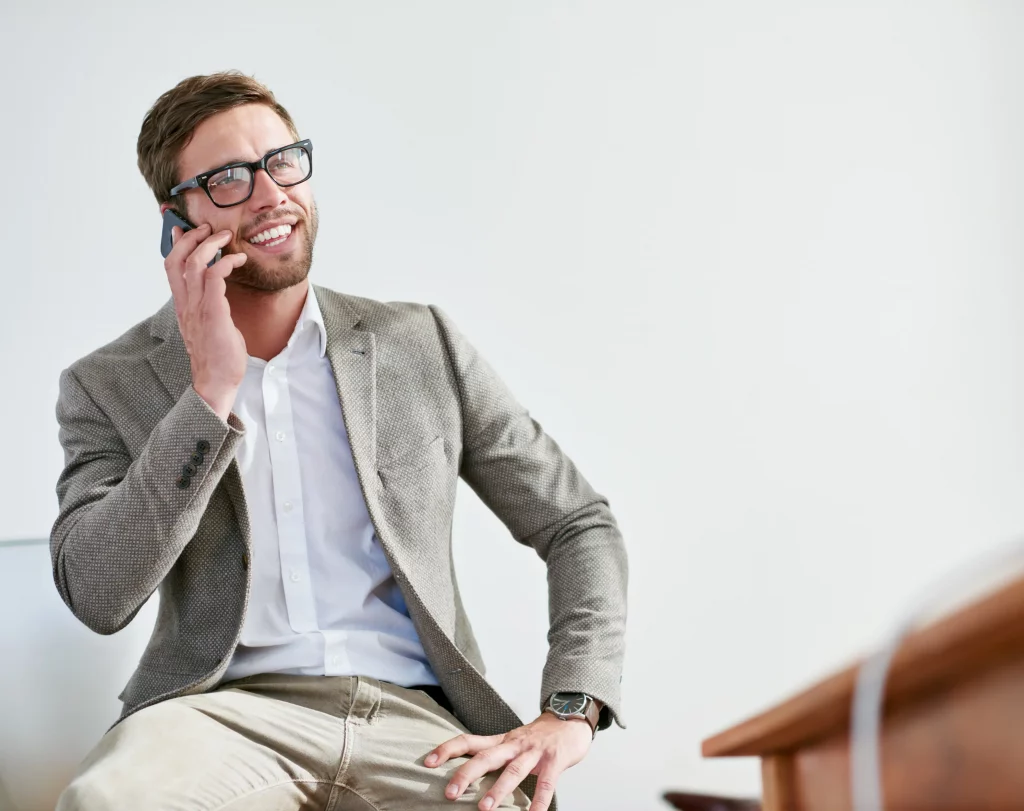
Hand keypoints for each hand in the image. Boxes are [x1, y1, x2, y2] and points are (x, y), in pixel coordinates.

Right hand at [163, 223, 248, 419]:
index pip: (170, 267)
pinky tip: (238, 261)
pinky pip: (215, 278)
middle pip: (176, 259)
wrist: (216, 381)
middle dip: (191, 237)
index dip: (175, 244)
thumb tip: (217, 295)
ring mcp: (197, 308)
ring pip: (194, 263)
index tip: (182, 229)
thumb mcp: (208, 325)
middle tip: (208, 228)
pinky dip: (225, 263)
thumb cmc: (217, 356)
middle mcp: (185, 304)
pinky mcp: (213, 313)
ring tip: (225, 237)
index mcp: (183, 305)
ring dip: (210, 244)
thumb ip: (209, 307)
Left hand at [425, 712, 591, 810]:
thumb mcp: (511, 741)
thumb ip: (493, 755)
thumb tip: (465, 774)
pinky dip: (539, 802)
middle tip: (449, 793)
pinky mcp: (555, 761)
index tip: (427, 762)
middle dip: (466, 775)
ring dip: (498, 790)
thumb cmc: (538, 737)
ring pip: (513, 771)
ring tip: (484, 809)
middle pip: (486, 757)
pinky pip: (546, 784)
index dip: (448, 749)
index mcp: (501, 741)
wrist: (571, 720)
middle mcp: (514, 745)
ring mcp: (534, 753)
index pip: (469, 740)